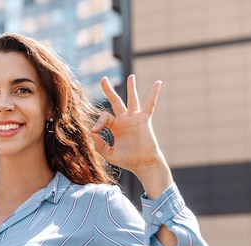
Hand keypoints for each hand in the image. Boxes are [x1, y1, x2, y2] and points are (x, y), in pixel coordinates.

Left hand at [92, 74, 172, 199]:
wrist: (143, 164)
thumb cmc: (127, 160)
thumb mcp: (109, 153)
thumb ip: (99, 144)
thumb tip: (92, 132)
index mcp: (116, 127)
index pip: (104, 117)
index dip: (98, 122)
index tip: (96, 130)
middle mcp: (125, 120)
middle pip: (116, 101)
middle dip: (109, 90)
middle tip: (103, 78)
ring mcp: (135, 119)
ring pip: (132, 100)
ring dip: (131, 88)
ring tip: (131, 76)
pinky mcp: (145, 120)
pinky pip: (150, 104)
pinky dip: (154, 93)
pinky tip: (158, 82)